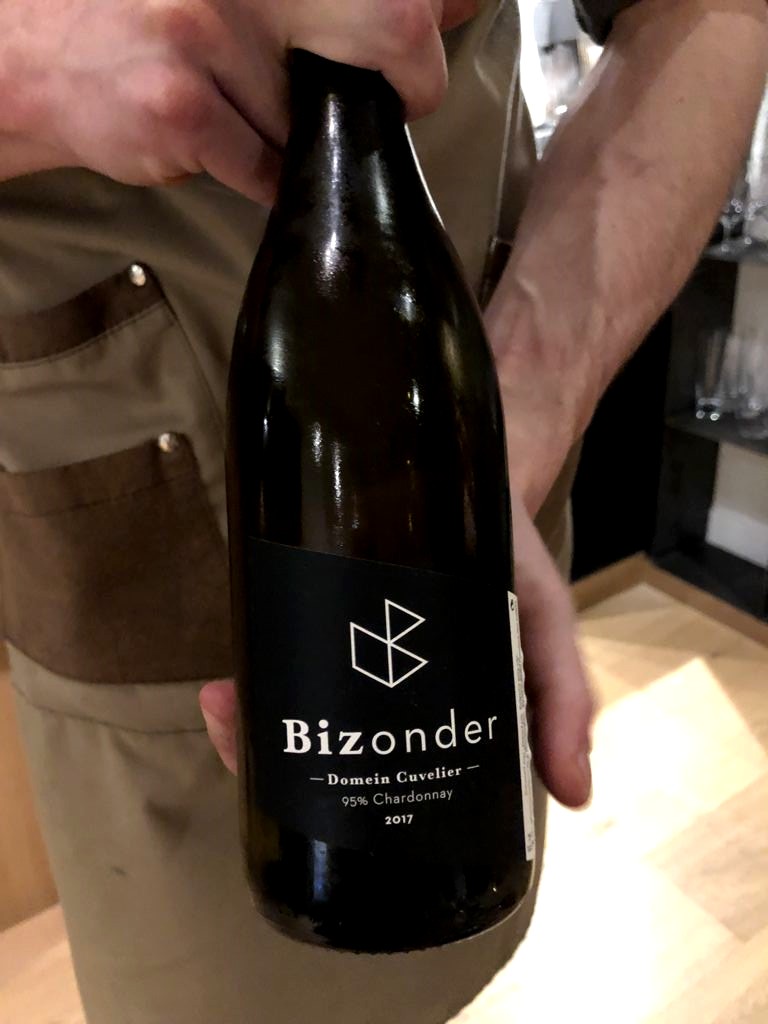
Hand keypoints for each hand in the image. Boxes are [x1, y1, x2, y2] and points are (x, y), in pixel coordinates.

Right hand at [1, 0, 478, 200]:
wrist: (40, 55)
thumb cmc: (155, 20)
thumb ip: (338, 0)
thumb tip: (451, 4)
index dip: (421, 26)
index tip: (414, 49)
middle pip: (393, 26)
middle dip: (405, 82)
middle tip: (379, 104)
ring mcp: (208, 29)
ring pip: (318, 120)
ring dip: (299, 138)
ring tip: (243, 111)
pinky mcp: (183, 104)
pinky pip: (269, 171)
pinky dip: (263, 177)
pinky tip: (221, 146)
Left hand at [200, 491, 593, 808]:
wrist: (474, 468)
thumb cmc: (507, 554)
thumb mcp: (542, 620)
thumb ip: (561, 694)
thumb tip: (577, 795)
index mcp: (425, 706)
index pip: (375, 768)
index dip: (335, 798)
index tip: (298, 799)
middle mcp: (377, 683)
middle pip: (314, 736)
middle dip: (268, 750)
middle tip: (240, 737)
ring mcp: (342, 640)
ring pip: (287, 696)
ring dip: (247, 711)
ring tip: (223, 704)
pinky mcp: (318, 596)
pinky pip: (278, 640)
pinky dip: (251, 661)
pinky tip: (224, 673)